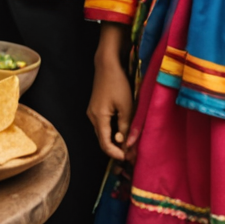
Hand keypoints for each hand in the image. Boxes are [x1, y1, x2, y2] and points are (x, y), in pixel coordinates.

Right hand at [88, 23, 133, 160]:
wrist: (107, 64)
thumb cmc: (118, 84)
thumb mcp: (126, 107)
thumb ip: (126, 128)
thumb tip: (127, 146)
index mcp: (98, 118)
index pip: (105, 144)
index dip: (116, 154)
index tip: (128, 158)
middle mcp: (92, 117)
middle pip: (102, 140)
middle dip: (116, 149)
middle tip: (132, 154)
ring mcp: (93, 112)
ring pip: (103, 133)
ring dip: (115, 141)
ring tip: (130, 144)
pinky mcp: (96, 108)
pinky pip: (103, 125)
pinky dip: (113, 132)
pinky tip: (123, 132)